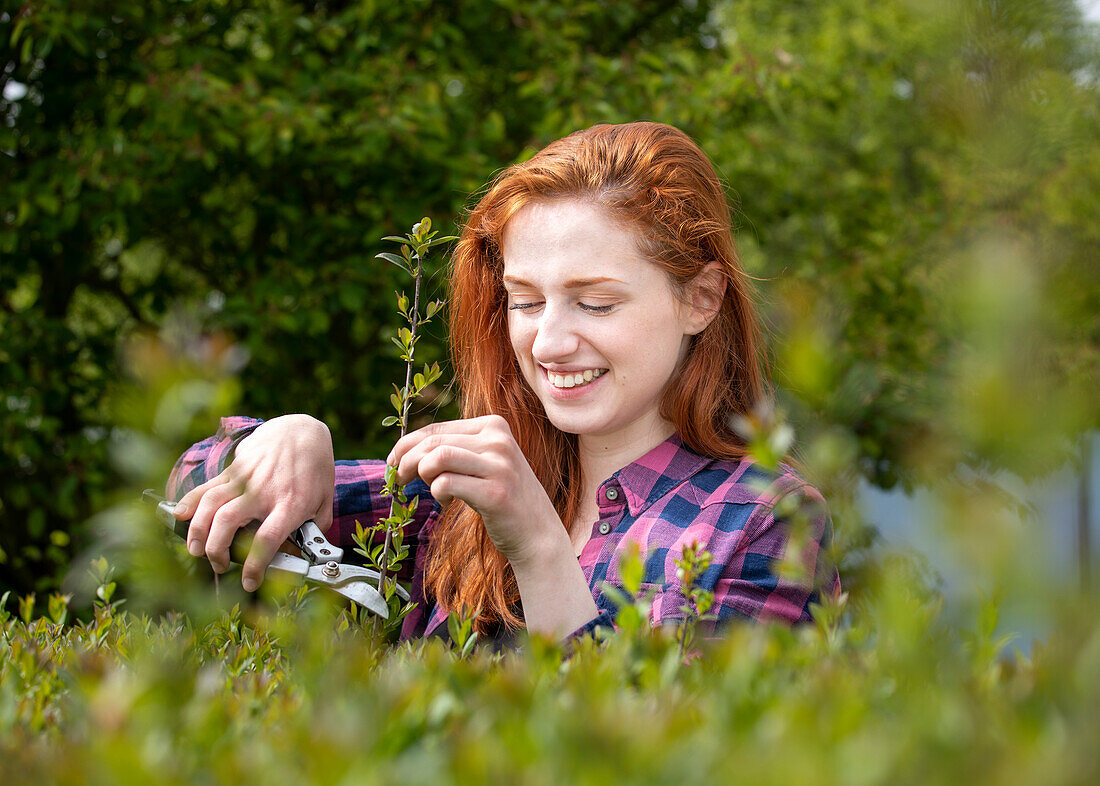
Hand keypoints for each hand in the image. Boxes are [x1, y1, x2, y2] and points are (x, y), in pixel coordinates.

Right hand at [172, 414, 334, 590]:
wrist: (302, 431)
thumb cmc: (315, 468)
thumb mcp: (325, 500)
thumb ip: (318, 527)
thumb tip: (310, 551)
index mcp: (290, 504)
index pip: (268, 538)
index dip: (255, 564)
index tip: (249, 582)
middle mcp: (263, 492)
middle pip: (228, 522)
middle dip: (216, 550)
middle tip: (219, 565)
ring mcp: (245, 479)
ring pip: (210, 504)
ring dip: (197, 531)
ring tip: (195, 550)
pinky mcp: (233, 470)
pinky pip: (207, 486)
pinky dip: (189, 502)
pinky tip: (178, 516)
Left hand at [389, 415, 598, 636]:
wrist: (538, 533)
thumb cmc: (502, 498)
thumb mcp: (483, 463)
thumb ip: (455, 449)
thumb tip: (406, 448)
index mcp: (494, 426)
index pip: (436, 428)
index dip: (406, 445)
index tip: (392, 462)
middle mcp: (498, 440)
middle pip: (433, 442)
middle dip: (406, 461)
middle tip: (399, 480)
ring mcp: (500, 465)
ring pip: (437, 457)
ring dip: (420, 474)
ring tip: (426, 488)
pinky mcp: (496, 493)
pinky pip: (446, 483)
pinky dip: (437, 493)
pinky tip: (447, 502)